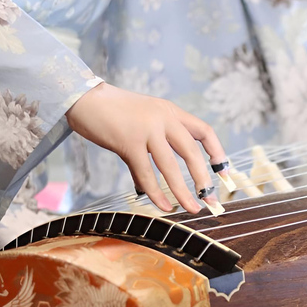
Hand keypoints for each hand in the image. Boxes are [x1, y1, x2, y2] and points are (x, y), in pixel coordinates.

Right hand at [66, 83, 226, 213]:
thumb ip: (154, 145)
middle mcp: (163, 118)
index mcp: (171, 111)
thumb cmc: (113, 112)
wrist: (83, 97)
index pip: (204, 131)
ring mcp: (146, 130)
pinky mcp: (128, 142)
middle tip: (211, 200)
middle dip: (204, 179)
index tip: (223, 173)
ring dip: (183, 191)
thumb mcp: (143, 120)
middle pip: (192, 152)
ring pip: (171, 167)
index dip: (217, 152)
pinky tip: (163, 206)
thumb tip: (150, 184)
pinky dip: (156, 193)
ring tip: (192, 209)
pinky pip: (146, 174)